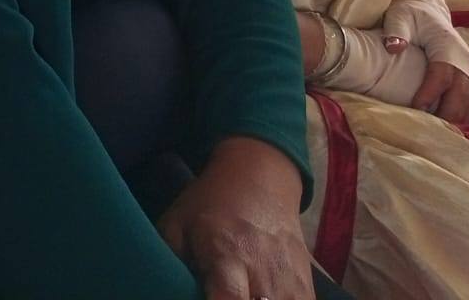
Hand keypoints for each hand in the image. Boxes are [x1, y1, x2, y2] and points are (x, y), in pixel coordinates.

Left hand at [157, 138, 313, 299]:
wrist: (260, 180)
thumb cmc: (209, 205)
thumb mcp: (176, 224)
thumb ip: (168, 262)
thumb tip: (161, 288)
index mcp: (228, 256)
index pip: (229, 299)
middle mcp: (264, 273)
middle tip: (215, 295)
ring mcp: (291, 283)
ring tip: (241, 293)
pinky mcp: (307, 289)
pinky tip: (259, 298)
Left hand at [381, 0, 468, 123]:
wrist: (426, 8)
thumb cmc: (410, 13)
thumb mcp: (399, 15)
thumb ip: (396, 30)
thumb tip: (393, 47)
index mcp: (448, 46)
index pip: (442, 74)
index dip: (431, 93)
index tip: (417, 108)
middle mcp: (463, 61)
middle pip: (461, 95)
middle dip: (447, 115)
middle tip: (428, 132)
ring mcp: (468, 71)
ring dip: (456, 120)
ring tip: (438, 137)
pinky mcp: (466, 78)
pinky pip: (468, 102)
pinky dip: (459, 117)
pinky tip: (446, 130)